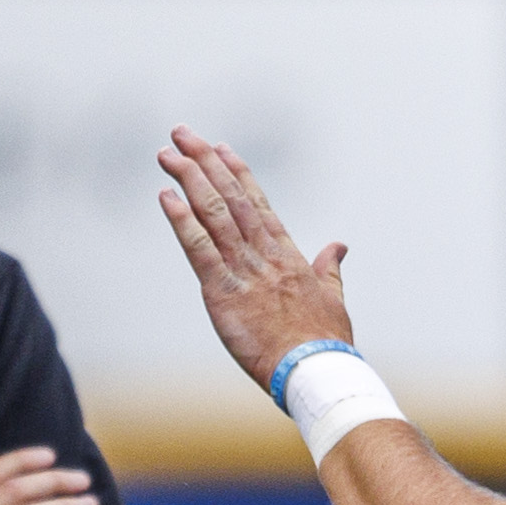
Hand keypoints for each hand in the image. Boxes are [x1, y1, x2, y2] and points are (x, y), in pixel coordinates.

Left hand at [155, 126, 352, 391]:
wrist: (315, 370)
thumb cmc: (326, 342)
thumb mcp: (334, 298)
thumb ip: (330, 269)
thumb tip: (339, 246)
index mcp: (288, 255)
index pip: (258, 202)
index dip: (236, 172)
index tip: (220, 147)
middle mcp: (264, 255)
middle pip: (230, 197)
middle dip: (204, 162)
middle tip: (182, 134)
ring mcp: (244, 271)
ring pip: (213, 214)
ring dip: (188, 180)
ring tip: (167, 154)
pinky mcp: (223, 292)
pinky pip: (199, 249)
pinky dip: (181, 221)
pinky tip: (166, 197)